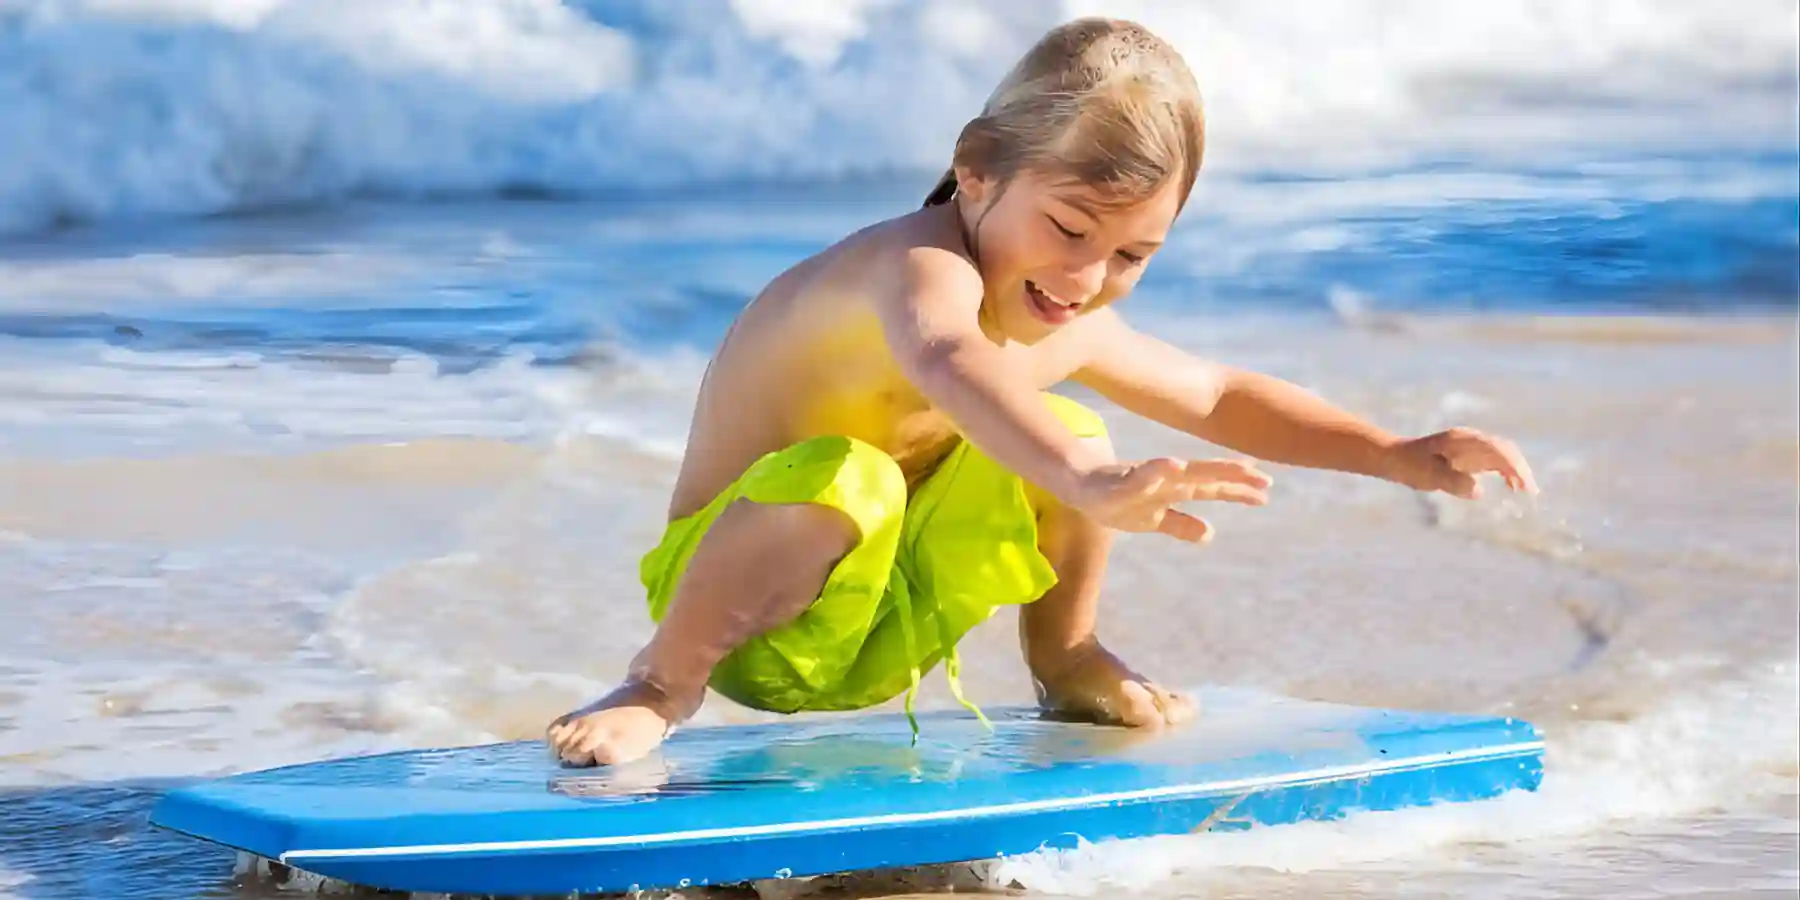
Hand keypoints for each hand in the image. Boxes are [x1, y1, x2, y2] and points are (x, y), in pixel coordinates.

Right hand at [1072, 457, 1271, 541]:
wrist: (1078, 488)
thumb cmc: (1117, 500)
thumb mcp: (1153, 520)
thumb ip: (1181, 525)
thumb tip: (1209, 534)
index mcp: (1173, 489)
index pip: (1211, 487)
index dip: (1238, 490)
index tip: (1266, 491)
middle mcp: (1164, 479)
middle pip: (1204, 477)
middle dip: (1234, 477)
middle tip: (1265, 479)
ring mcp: (1144, 478)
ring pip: (1179, 473)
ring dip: (1206, 470)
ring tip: (1232, 468)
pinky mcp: (1121, 482)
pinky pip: (1141, 476)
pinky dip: (1159, 470)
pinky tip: (1175, 465)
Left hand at [1386, 427, 1537, 498]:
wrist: (1395, 458)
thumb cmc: (1410, 466)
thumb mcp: (1428, 475)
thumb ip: (1452, 481)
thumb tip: (1478, 490)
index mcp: (1461, 440)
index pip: (1495, 449)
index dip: (1512, 466)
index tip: (1521, 484)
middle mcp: (1470, 439)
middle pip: (1504, 449)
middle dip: (1520, 468)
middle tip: (1530, 491)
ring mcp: (1470, 446)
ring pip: (1502, 455)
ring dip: (1516, 471)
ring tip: (1525, 491)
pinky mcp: (1469, 455)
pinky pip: (1494, 461)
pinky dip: (1506, 472)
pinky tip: (1511, 487)